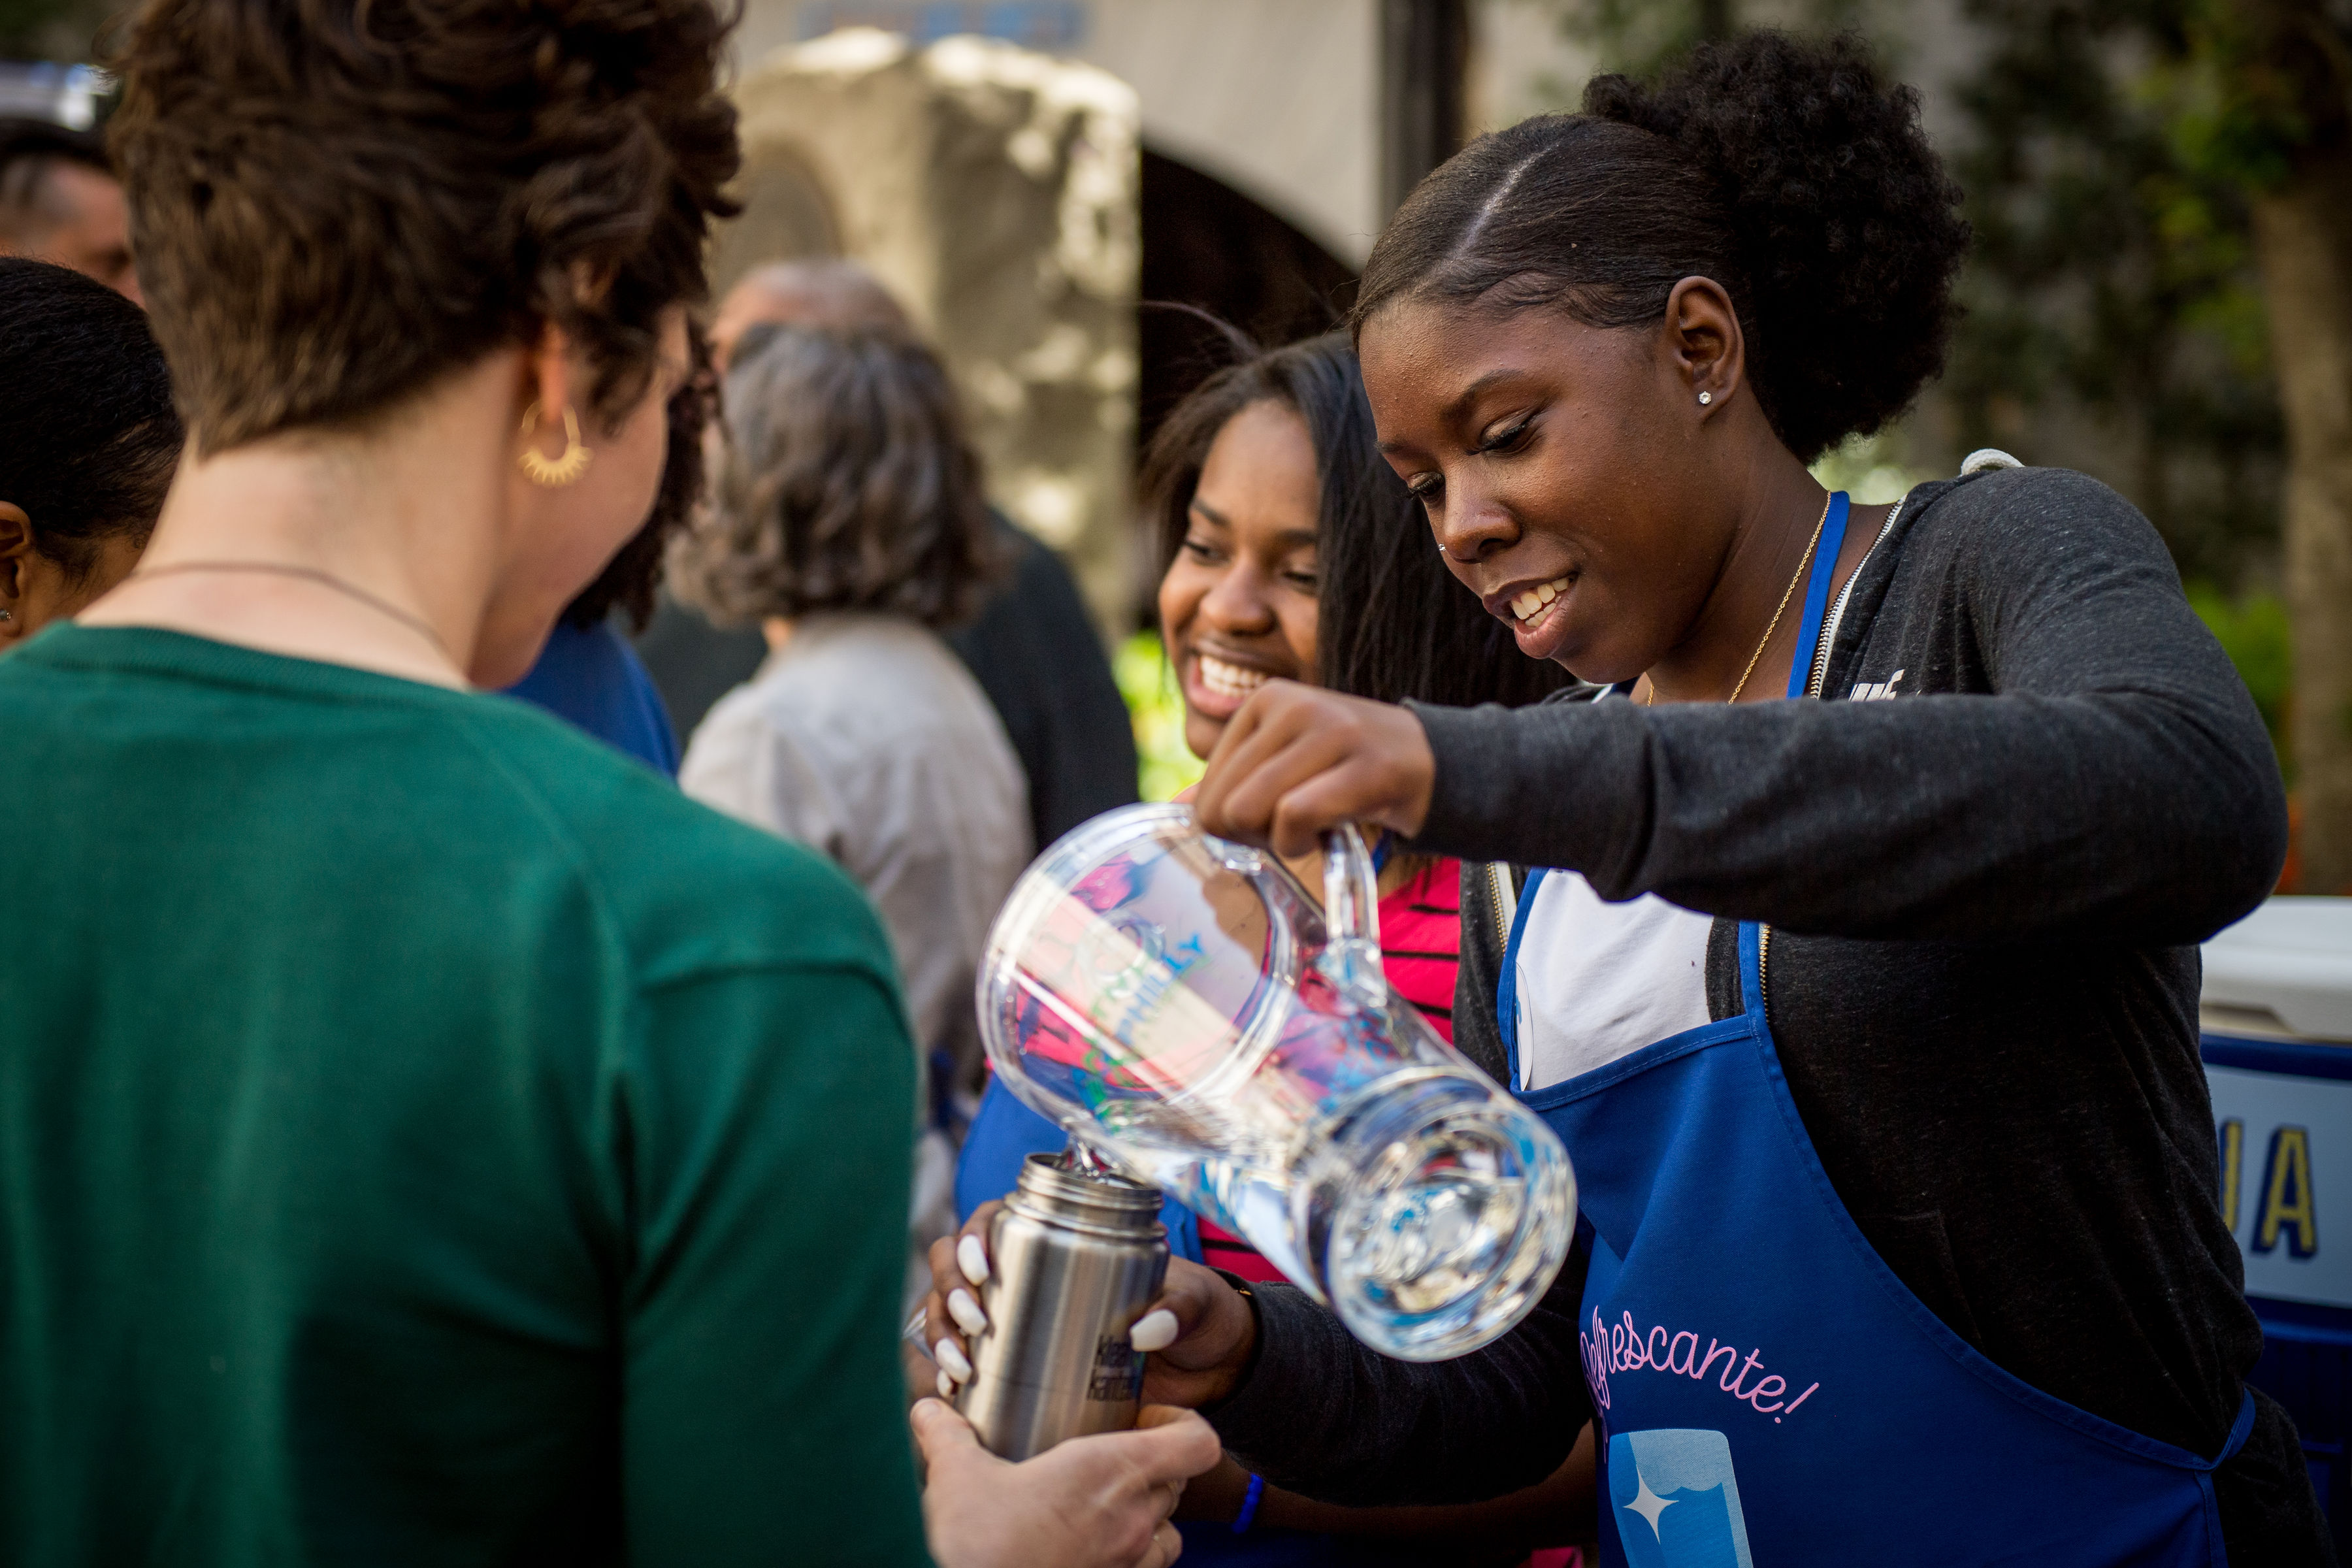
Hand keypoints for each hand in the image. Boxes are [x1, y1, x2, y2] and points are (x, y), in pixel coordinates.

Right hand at [913, 1399, 1217, 1567]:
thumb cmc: (978, 1545)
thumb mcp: (957, 1476)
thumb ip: (948, 1434)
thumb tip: (929, 1410)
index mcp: (1111, 1471)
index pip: (1196, 1443)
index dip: (1184, 1425)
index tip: (1148, 1418)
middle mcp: (1132, 1519)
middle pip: (1179, 1484)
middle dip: (1155, 1467)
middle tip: (1113, 1457)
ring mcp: (1125, 1564)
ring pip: (1170, 1534)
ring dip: (1150, 1518)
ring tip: (1108, 1507)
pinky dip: (1130, 1558)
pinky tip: (1089, 1548)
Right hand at [923, 1208, 1258, 1408]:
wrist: (1205, 1373)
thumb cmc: (1198, 1317)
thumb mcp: (1195, 1302)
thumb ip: (1178, 1309)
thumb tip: (1144, 1332)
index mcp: (1061, 1238)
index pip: (992, 1220)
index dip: (972, 1238)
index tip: (984, 1270)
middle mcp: (1025, 1274)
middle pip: (953, 1265)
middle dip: (949, 1291)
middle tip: (974, 1323)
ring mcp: (1013, 1319)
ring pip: (946, 1310)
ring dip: (939, 1333)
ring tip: (960, 1368)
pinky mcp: (1014, 1365)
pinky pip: (960, 1358)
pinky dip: (945, 1371)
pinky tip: (951, 1391)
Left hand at [1191, 681, 1435, 858]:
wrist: (1432, 763)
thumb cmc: (1348, 770)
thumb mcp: (1285, 760)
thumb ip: (1233, 781)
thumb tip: (1176, 808)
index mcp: (1265, 700)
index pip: (1208, 788)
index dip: (1233, 823)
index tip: (1273, 816)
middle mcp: (1293, 706)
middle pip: (1223, 806)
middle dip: (1251, 835)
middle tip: (1291, 827)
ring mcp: (1329, 732)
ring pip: (1250, 811)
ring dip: (1278, 840)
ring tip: (1311, 826)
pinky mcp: (1362, 766)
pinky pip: (1294, 818)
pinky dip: (1301, 842)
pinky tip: (1325, 834)